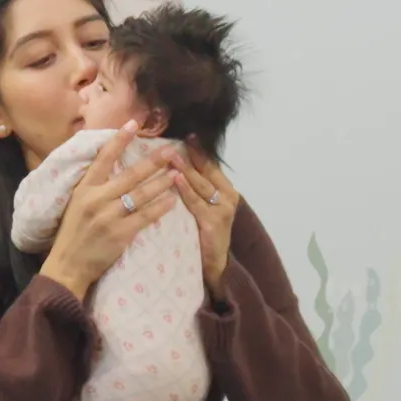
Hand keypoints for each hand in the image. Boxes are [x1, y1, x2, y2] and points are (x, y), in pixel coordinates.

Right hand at [34, 133, 179, 300]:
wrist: (68, 264)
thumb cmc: (72, 233)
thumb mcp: (77, 203)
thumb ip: (93, 185)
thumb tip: (111, 164)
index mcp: (84, 188)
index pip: (103, 158)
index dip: (119, 140)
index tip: (134, 124)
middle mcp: (96, 199)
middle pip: (129, 175)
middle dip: (152, 162)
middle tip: (170, 150)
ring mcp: (109, 217)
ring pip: (141, 195)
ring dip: (161, 183)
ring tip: (177, 173)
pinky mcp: (120, 234)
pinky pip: (145, 217)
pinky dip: (160, 207)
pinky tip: (173, 200)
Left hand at [176, 148, 241, 292]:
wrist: (215, 266)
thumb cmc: (205, 234)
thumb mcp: (203, 207)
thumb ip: (196, 189)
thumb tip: (177, 164)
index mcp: (226, 191)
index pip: (211, 165)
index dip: (199, 150)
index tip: (187, 134)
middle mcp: (229, 197)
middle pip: (207, 171)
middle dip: (191, 155)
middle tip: (175, 141)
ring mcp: (222, 210)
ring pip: (201, 184)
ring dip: (185, 169)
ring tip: (171, 155)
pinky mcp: (213, 222)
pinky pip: (196, 202)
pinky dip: (185, 190)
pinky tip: (175, 179)